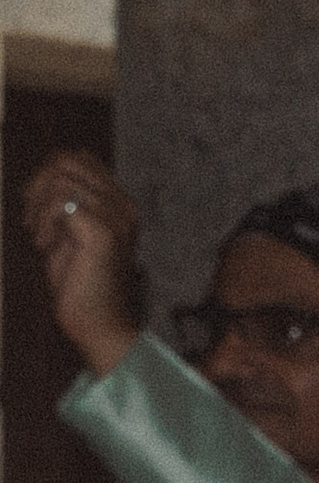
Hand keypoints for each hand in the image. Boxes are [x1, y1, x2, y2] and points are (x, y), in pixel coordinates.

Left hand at [21, 150, 141, 371]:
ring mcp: (116, 216)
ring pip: (61, 178)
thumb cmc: (80, 285)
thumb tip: (38, 181)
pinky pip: (61, 201)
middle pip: (68, 160)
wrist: (98, 324)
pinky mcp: (102, 231)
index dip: (47, 174)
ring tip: (38, 236)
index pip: (80, 158)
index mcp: (119, 203)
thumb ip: (63, 205)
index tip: (33, 207)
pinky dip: (43, 220)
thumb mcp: (68, 233)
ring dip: (37, 205)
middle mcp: (123, 205)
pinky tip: (43, 245)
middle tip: (30, 220)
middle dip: (37, 184)